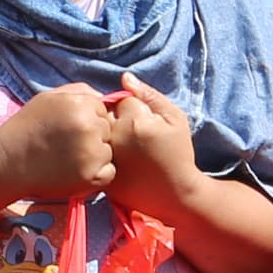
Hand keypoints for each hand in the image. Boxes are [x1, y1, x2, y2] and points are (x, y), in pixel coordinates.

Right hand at [0, 83, 120, 200]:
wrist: (6, 163)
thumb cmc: (26, 129)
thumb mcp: (48, 98)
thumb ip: (78, 91)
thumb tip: (106, 97)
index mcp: (80, 104)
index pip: (102, 109)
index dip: (86, 119)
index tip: (66, 129)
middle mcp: (89, 126)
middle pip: (107, 129)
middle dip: (92, 136)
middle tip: (65, 145)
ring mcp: (91, 152)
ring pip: (108, 151)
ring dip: (94, 155)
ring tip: (67, 159)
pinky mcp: (91, 176)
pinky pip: (108, 173)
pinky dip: (96, 174)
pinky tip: (73, 171)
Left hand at [104, 82, 201, 197]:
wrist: (176, 194)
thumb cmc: (178, 153)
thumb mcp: (175, 119)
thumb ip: (150, 96)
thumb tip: (124, 78)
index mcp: (135, 121)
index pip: (122, 100)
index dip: (135, 110)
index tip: (146, 124)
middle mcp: (116, 137)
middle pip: (106, 115)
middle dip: (118, 121)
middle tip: (135, 138)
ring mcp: (106, 158)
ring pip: (98, 135)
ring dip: (108, 137)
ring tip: (130, 151)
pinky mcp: (101, 174)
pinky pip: (94, 156)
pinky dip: (102, 156)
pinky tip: (123, 163)